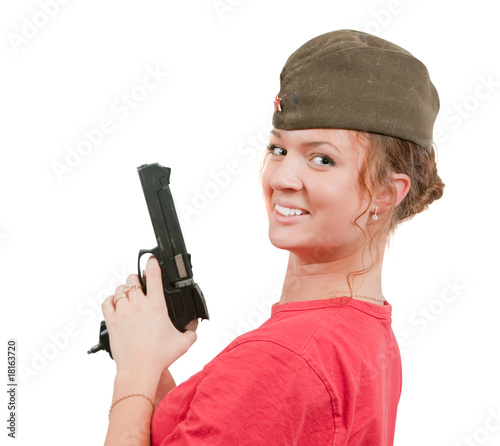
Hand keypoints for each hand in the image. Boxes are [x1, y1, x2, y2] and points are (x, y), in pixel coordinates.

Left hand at [102, 256, 196, 378]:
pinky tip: (115, 303)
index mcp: (157, 306)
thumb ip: (191, 331)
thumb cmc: (159, 357)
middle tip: (140, 285)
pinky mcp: (112, 321)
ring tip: (128, 295)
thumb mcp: (183, 343)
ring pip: (120, 289)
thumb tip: (194, 326)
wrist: (139, 369)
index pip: (154, 276)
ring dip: (124, 289)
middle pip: (132, 280)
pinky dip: (111, 300)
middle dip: (136, 279)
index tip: (152, 260)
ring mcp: (123, 312)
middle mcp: (139, 305)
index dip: (152, 264)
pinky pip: (107, 302)